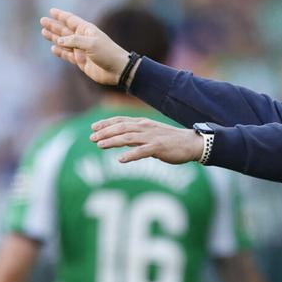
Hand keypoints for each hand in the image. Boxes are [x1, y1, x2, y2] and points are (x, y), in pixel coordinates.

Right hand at [41, 8, 128, 85]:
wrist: (117, 70)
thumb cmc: (107, 53)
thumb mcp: (90, 43)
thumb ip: (73, 41)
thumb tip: (59, 41)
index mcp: (87, 30)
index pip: (71, 20)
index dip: (61, 15)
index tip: (51, 11)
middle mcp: (83, 39)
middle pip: (65, 30)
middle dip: (54, 26)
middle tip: (42, 21)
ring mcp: (81, 50)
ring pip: (64, 42)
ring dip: (54, 37)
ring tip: (44, 32)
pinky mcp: (81, 61)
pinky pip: (67, 55)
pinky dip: (60, 52)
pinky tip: (53, 48)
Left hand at [90, 116, 204, 163]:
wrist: (191, 143)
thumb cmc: (170, 140)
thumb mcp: (151, 134)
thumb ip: (136, 135)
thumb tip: (121, 139)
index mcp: (143, 123)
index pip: (121, 120)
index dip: (106, 123)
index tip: (93, 127)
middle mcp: (145, 127)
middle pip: (121, 127)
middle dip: (105, 132)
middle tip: (91, 138)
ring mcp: (151, 137)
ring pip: (127, 137)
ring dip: (112, 141)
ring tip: (100, 145)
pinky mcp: (158, 148)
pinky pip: (141, 152)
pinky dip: (130, 155)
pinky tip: (121, 160)